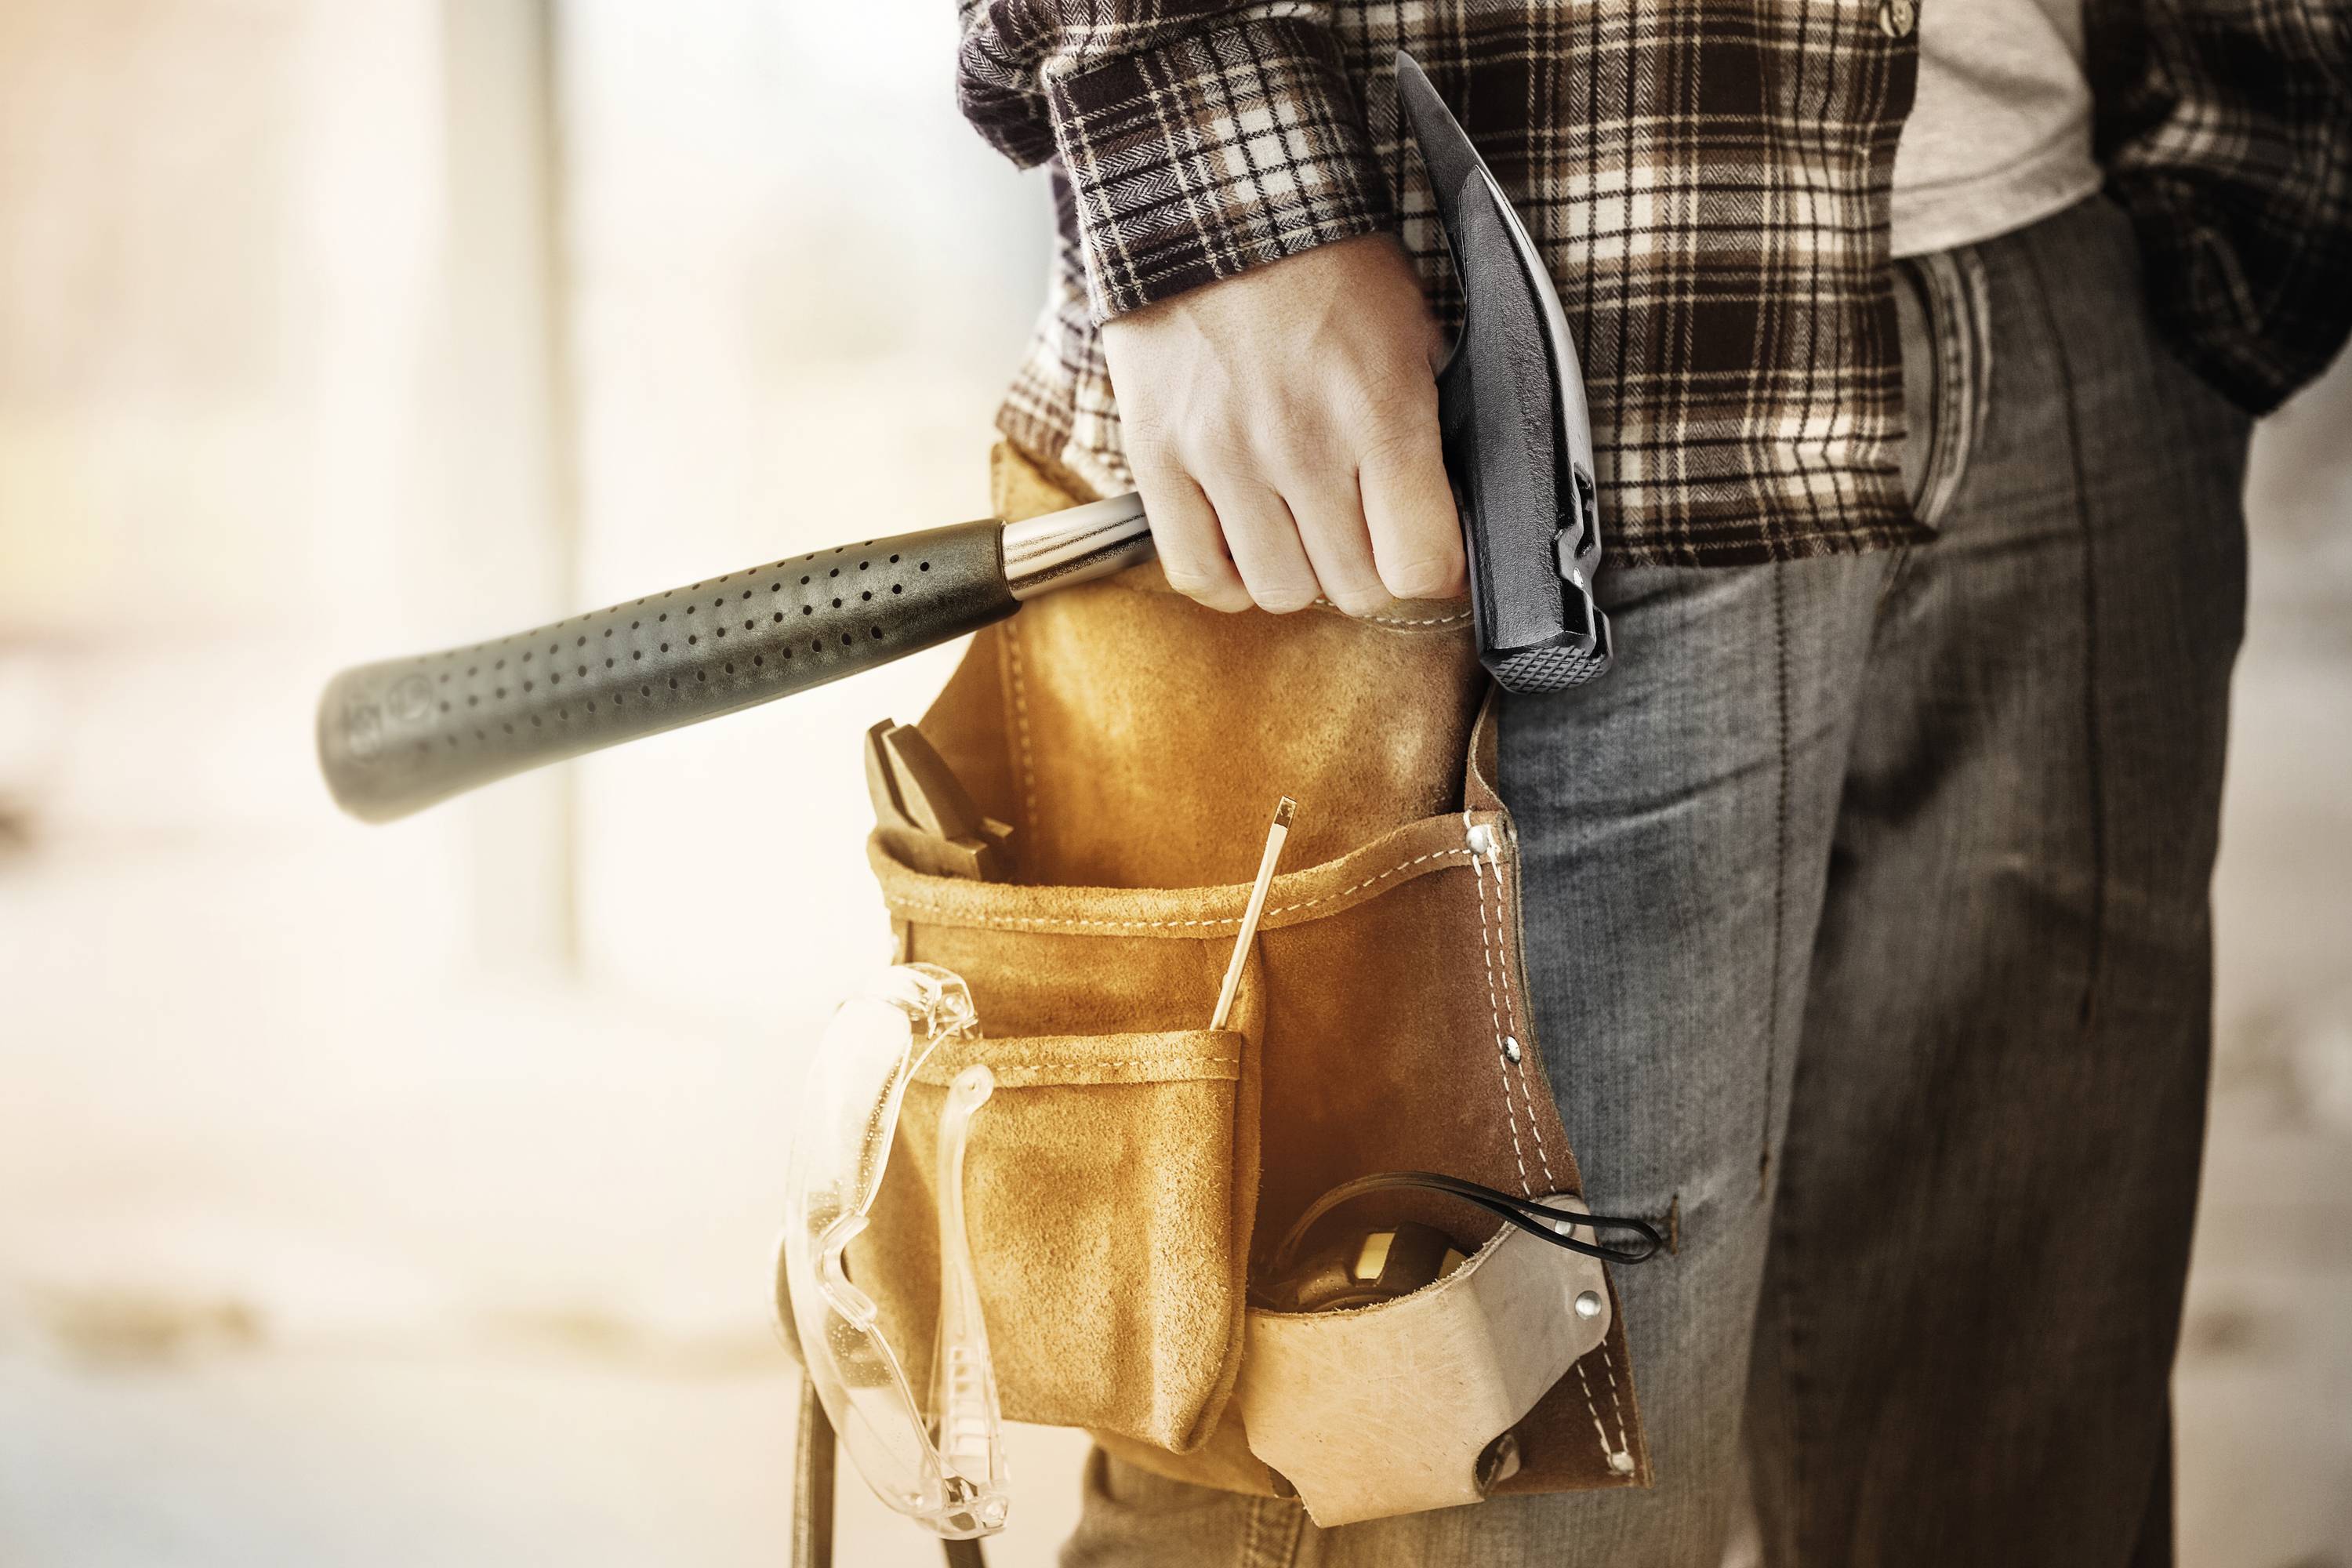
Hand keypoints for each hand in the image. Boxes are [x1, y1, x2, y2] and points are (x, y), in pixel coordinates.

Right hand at [1101, 234, 1463, 615]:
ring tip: (1300, 526)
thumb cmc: (1324, 263)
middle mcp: (1302, 447)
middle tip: (1363, 530)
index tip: (1429, 552)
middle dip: (1370, 569)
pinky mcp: (1159, 459)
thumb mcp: (1412, 331)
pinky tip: (1244, 540)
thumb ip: (1428, 429)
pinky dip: (1228, 576)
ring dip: (1299, 572)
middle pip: (1353, 588)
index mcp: (1381, 412)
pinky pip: (1198, 574)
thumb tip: (1444, 516)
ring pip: (1278, 591)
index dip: (1435, 570)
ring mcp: (1223, 458)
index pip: (1421, 564)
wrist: (1218, 200)